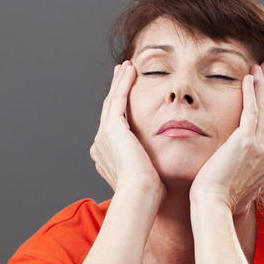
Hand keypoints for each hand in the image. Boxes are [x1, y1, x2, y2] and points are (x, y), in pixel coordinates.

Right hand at [90, 61, 165, 198]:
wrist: (140, 196)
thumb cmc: (149, 194)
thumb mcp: (148, 177)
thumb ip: (150, 167)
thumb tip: (162, 168)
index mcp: (106, 155)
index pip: (114, 126)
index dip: (120, 110)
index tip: (127, 98)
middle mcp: (101, 144)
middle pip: (110, 110)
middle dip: (117, 91)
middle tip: (122, 74)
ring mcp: (104, 135)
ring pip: (112, 101)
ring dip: (119, 82)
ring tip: (126, 67)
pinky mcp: (112, 128)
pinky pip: (118, 99)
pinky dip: (123, 83)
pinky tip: (130, 70)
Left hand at [190, 63, 263, 214]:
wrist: (213, 206)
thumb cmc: (216, 201)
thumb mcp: (236, 186)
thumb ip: (240, 174)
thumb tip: (234, 169)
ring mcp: (259, 148)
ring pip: (263, 109)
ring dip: (261, 85)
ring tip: (259, 67)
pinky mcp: (245, 142)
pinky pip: (251, 110)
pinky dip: (251, 92)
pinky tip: (248, 77)